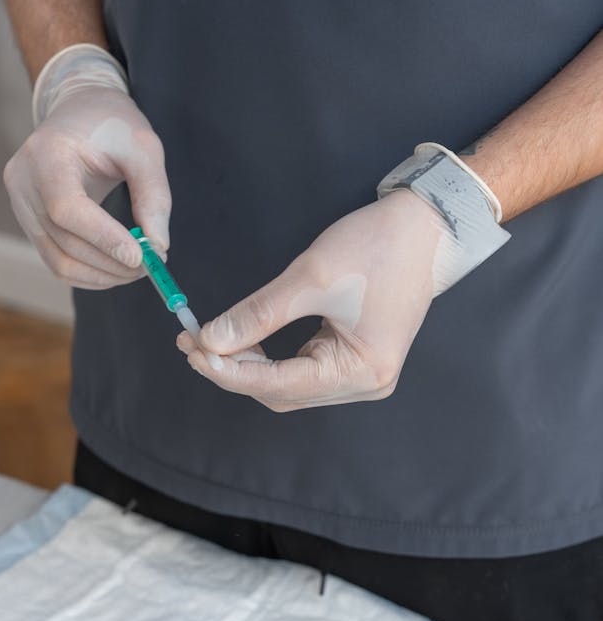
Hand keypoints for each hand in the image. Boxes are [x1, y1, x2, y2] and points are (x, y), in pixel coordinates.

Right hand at [4, 69, 170, 288]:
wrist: (80, 112)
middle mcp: (23, 182)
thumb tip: (158, 247)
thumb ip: (153, 195)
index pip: (66, 208)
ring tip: (136, 269)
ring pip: (59, 261)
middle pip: (65, 241)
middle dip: (111, 261)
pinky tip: (115, 269)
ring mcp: (21, 206)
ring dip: (102, 275)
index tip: (139, 257)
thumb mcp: (143, 148)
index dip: (103, 237)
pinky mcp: (29, 224)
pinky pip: (56, 262)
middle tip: (149, 267)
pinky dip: (88, 274)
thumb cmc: (112, 126)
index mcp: (46, 153)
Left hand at [177, 190, 448, 410]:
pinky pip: (302, 371)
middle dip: (235, 371)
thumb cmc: (378, 247)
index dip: (230, 371)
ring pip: (289, 386)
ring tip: (210, 341)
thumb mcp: (310, 278)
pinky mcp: (354, 361)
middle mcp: (364, 384)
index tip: (193, 350)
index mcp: (361, 372)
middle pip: (282, 393)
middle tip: (193, 344)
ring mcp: (361, 376)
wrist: (427, 226)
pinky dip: (269, 359)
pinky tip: (243, 341)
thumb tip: (212, 340)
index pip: (279, 385)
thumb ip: (258, 315)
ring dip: (249, 367)